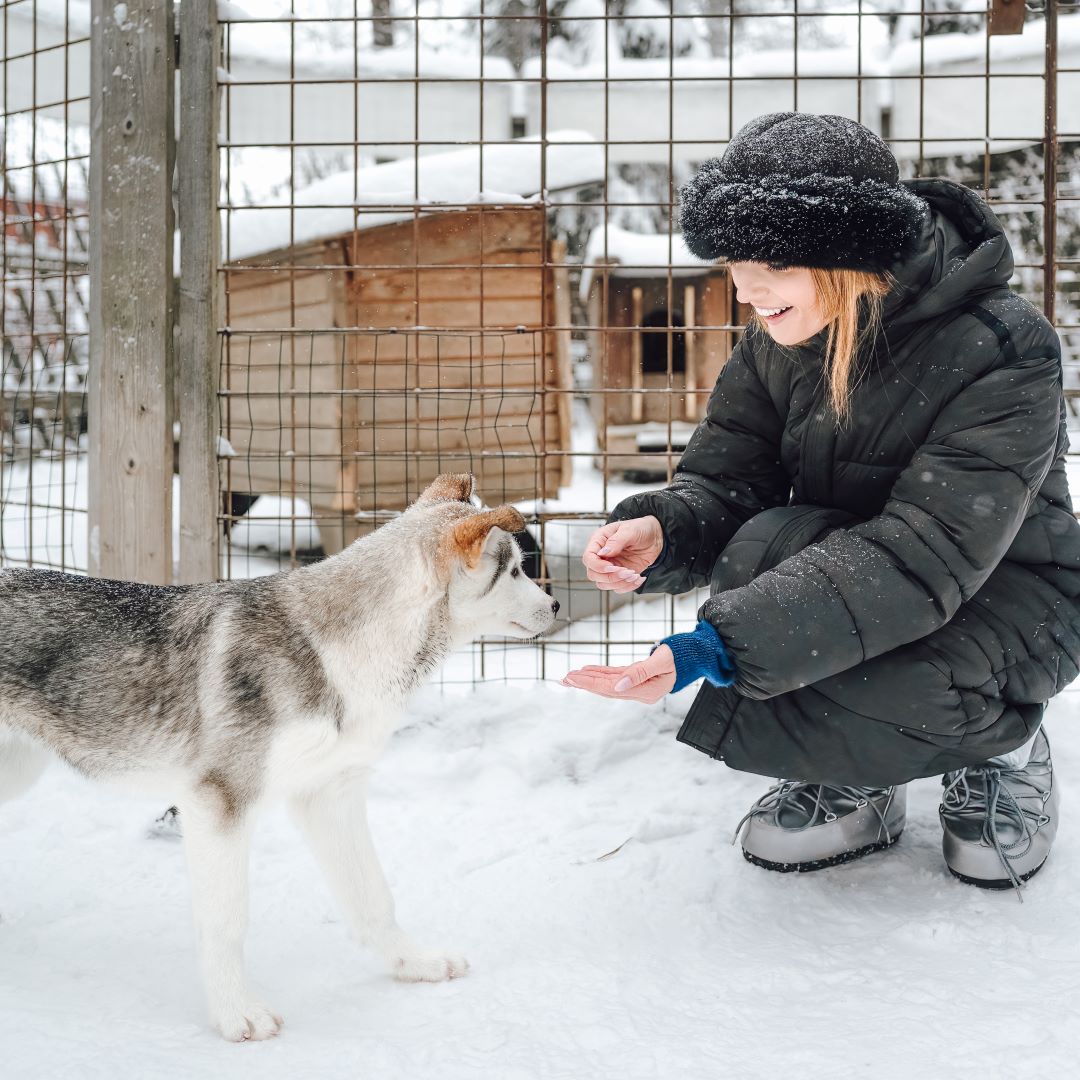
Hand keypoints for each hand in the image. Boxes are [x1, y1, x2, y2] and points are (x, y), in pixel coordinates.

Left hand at [561, 645, 675, 703]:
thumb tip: (618, 686)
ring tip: (569, 677)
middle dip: (585, 683)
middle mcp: (640, 692)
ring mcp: (637, 686)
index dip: (591, 683)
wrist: (692, 656)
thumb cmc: (680, 656)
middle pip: (607, 689)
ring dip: (588, 680)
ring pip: (608, 684)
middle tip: (564, 679)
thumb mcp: (662, 661)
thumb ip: (641, 673)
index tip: (574, 677)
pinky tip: (586, 671)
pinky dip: (599, 674)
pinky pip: (614, 677)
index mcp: (646, 692)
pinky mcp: (635, 678)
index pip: (612, 689)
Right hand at [582, 516, 663, 592]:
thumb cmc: (640, 528)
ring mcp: (610, 567)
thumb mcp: (630, 530)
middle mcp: (602, 556)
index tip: (612, 567)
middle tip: (627, 571)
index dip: (598, 566)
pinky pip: (618, 588)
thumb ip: (616, 541)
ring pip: (603, 584)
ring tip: (634, 574)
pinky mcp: (620, 576)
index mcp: (599, 541)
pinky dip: (628, 587)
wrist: (655, 536)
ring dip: (619, 583)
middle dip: (610, 577)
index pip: (588, 558)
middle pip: (593, 574)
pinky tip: (638, 578)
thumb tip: (602, 553)